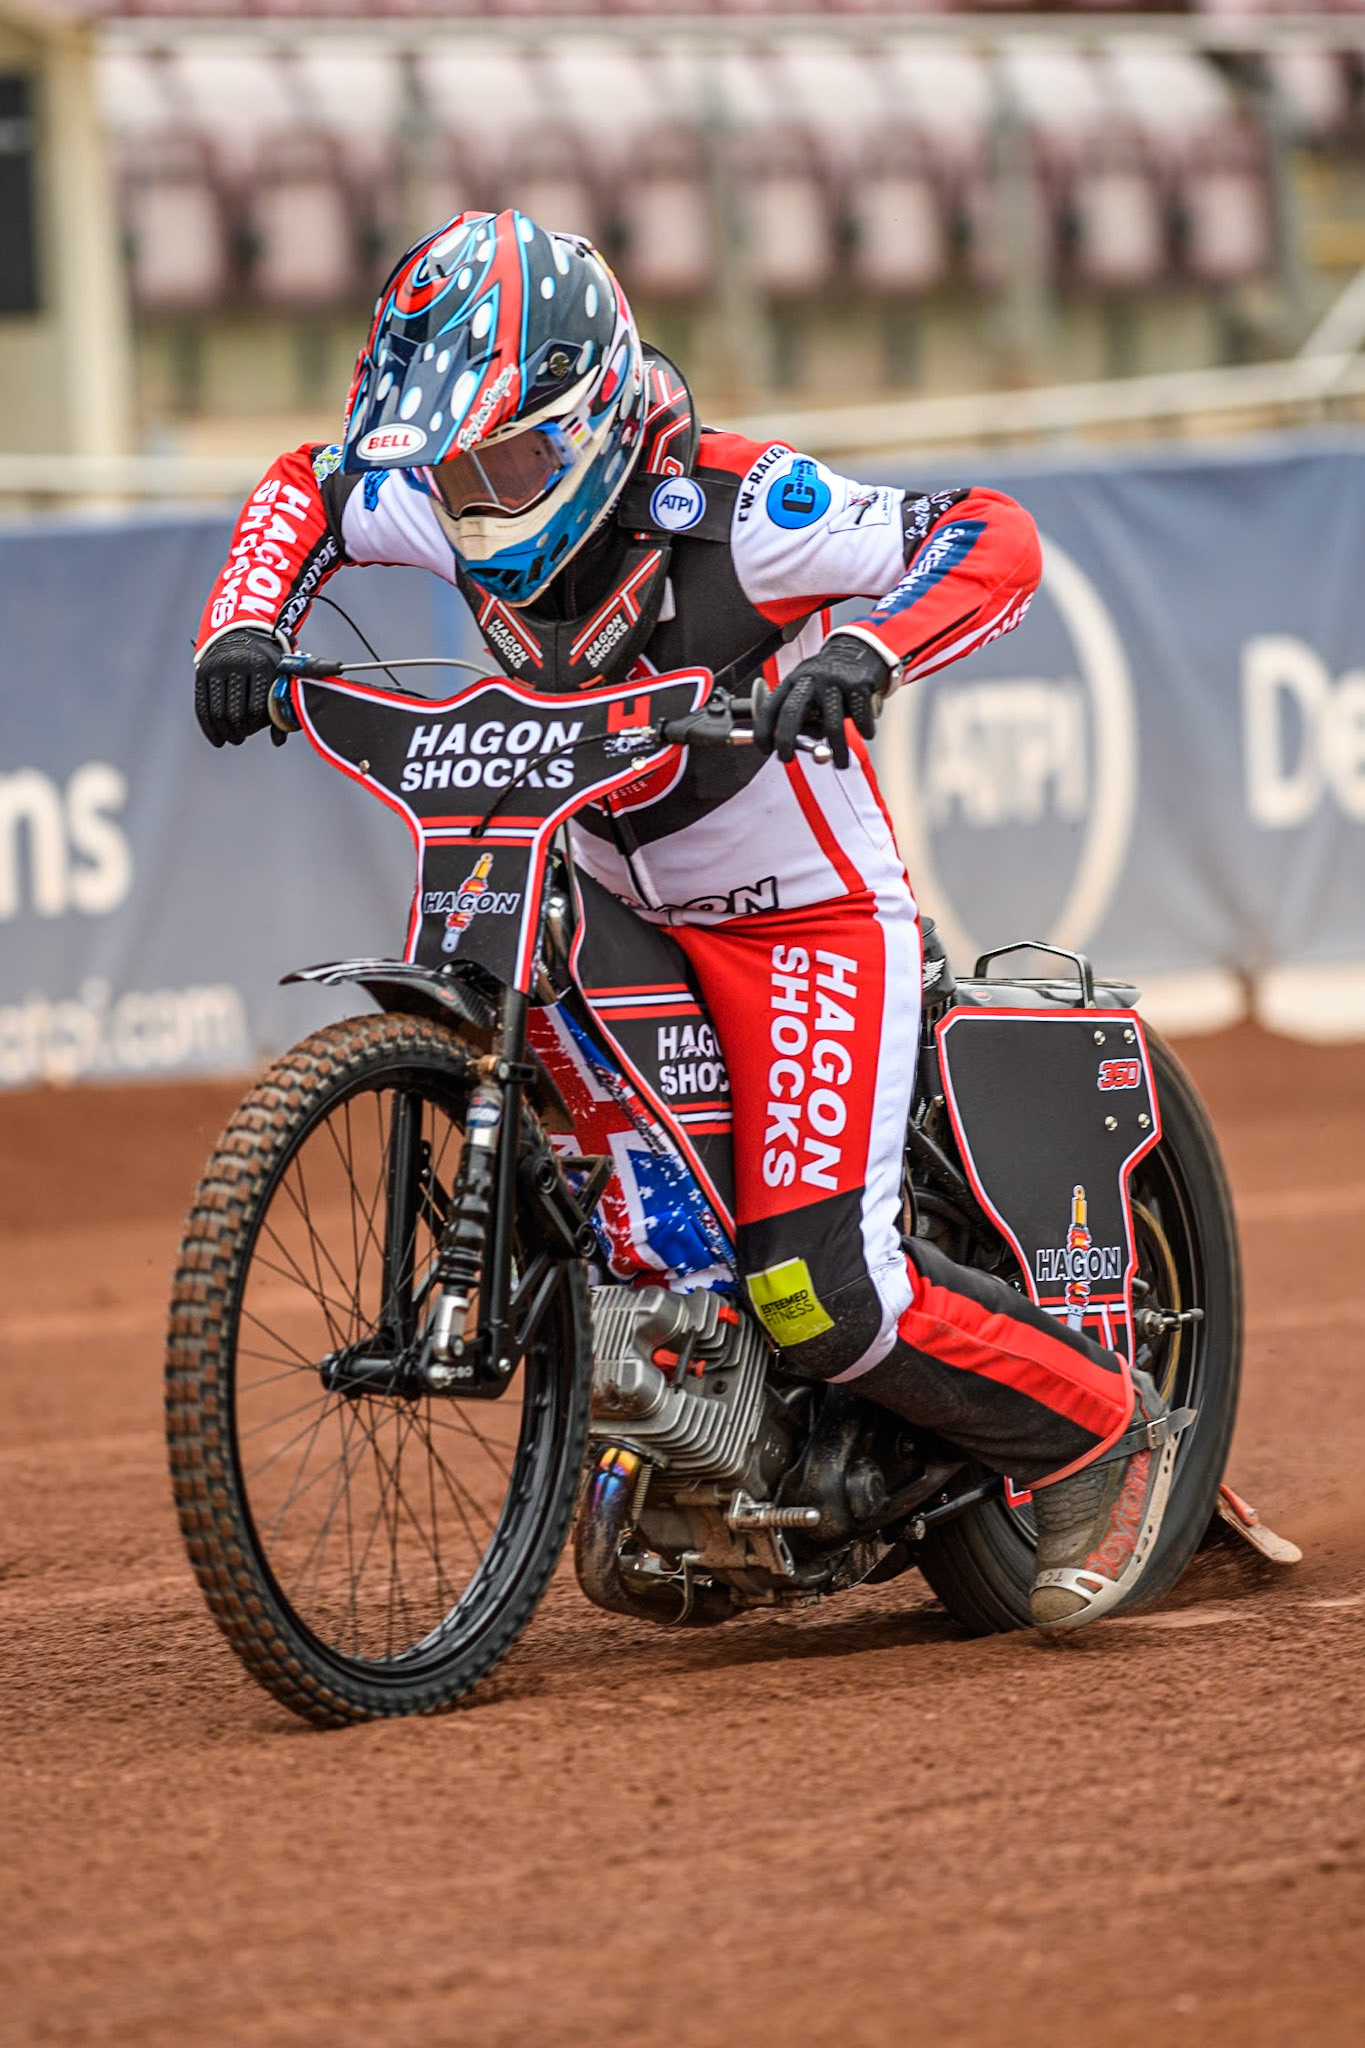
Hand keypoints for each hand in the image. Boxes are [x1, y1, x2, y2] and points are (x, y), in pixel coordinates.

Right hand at [194, 629, 282, 747]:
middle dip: (239, 731)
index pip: (257, 708)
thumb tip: (278, 741)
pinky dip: (208, 727)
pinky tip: (216, 738)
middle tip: (242, 738)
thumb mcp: (279, 677)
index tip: (255, 730)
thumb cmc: (266, 662)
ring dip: (224, 731)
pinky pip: (202, 706)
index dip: (256, 726)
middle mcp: (236, 665)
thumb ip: (282, 708)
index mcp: (260, 666)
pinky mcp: (202, 672)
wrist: (241, 633)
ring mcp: (216, 668)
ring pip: (217, 712)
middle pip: (235, 713)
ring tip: (232, 738)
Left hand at [753, 632, 892, 770]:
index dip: (764, 731)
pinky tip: (865, 733)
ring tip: (841, 764)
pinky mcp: (858, 685)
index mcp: (793, 681)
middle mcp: (810, 679)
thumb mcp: (807, 690)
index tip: (766, 750)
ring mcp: (834, 681)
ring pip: (832, 724)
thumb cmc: (827, 681)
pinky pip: (859, 717)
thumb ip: (801, 717)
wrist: (858, 650)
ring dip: (837, 750)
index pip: (771, 707)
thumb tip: (800, 749)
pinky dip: (864, 730)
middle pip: (792, 713)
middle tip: (787, 760)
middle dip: (786, 741)